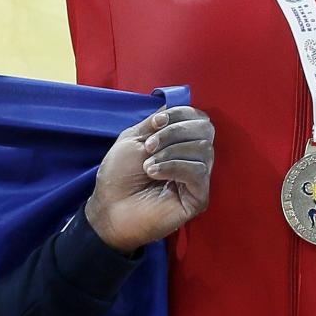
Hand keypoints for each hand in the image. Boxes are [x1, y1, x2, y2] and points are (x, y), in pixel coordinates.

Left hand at [84, 105, 214, 252]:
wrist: (110, 209)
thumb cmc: (119, 175)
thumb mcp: (134, 138)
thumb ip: (157, 123)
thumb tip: (176, 107)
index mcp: (180, 141)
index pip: (198, 117)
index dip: (180, 114)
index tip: (156, 123)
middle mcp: (193, 157)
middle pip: (205, 129)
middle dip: (174, 132)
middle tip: (149, 146)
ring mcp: (198, 178)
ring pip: (203, 149)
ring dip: (170, 152)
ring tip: (147, 166)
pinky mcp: (199, 197)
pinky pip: (198, 172)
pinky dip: (174, 167)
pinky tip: (154, 174)